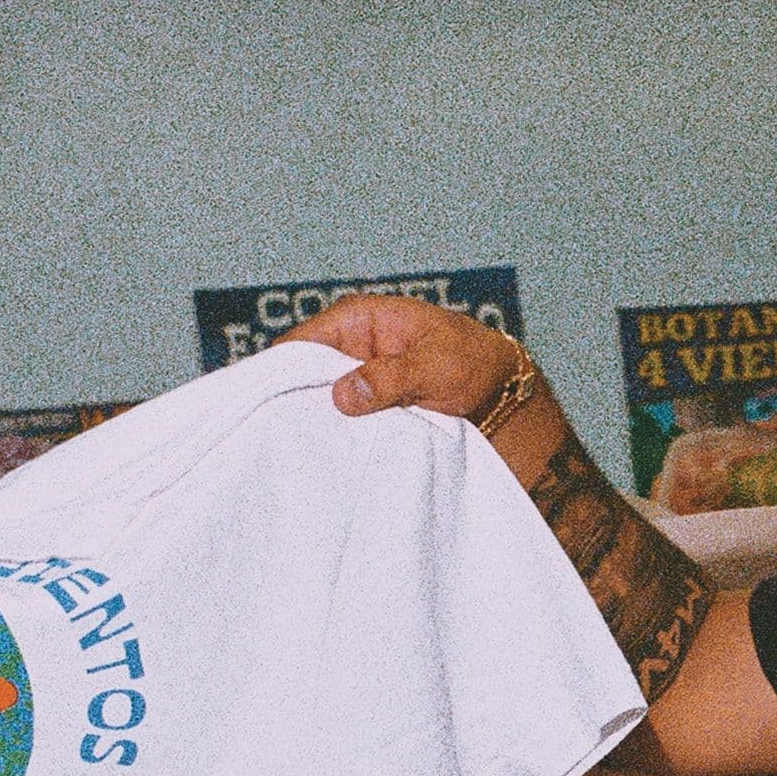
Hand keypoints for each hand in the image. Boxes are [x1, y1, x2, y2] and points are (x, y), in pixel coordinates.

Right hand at [281, 296, 539, 425]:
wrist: (504, 397)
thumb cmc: (476, 365)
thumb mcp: (437, 366)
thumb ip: (390, 378)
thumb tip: (341, 395)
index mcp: (359, 320)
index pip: (300, 341)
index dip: (281, 371)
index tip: (272, 405)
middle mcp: (349, 347)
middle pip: (300, 374)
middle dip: (294, 401)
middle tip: (286, 436)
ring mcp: (354, 378)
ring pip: (315, 401)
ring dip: (315, 422)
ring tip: (306, 450)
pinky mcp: (364, 407)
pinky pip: (336, 421)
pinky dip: (333, 436)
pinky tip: (329, 455)